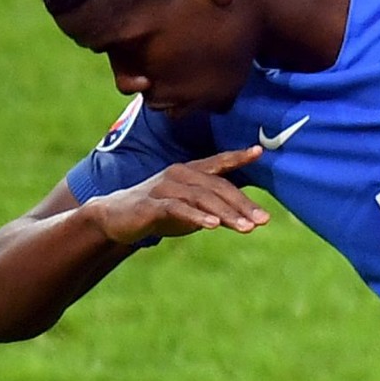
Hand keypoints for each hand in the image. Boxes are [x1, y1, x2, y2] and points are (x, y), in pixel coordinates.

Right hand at [82, 146, 269, 244]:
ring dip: (226, 214)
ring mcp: (164, 188)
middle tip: (264, 220)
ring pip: (202, 198)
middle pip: (217, 187)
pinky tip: (213, 226)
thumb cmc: (159, 211)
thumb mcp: (191, 208)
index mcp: (189, 171)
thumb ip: (216, 208)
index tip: (259, 152)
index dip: (237, 157)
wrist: (115, 219)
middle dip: (243, 204)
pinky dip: (197, 217)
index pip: (218, 163)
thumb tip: (249, 216)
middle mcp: (178, 174)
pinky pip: (178, 209)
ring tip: (247, 228)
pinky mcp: (151, 205)